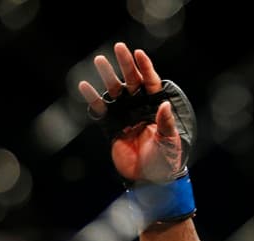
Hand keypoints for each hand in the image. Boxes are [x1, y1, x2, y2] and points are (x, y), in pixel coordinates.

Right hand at [78, 42, 184, 184]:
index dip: (145, 68)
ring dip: (108, 76)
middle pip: (132, 80)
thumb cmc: (166, 160)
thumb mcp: (170, 142)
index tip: (139, 54)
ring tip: (99, 60)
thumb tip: (164, 105)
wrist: (151, 179)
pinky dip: (92, 98)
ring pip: (115, 90)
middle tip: (119, 48)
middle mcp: (140, 107)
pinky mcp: (111, 126)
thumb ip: (166, 123)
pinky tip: (84, 85)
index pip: (151, 83)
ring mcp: (125, 115)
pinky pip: (100, 109)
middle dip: (126, 64)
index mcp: (156, 108)